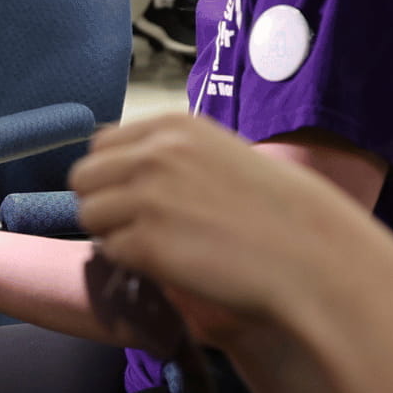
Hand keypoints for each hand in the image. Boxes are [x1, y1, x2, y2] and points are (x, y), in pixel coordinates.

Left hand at [71, 115, 392, 344]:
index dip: (114, 175)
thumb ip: (174, 157)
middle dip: (104, 203)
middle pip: (84, 177)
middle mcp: (154, 153)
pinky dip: (132, 264)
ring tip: (157, 249)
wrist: (309, 254)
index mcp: (174, 126)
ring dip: (114, 235)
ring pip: (90, 215)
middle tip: (140, 228)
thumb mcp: (223, 157)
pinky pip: (110, 252)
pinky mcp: (145, 243)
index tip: (139, 197)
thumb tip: (125, 173)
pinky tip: (171, 266)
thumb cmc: (279, 212)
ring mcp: (146, 197)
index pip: (102, 144)